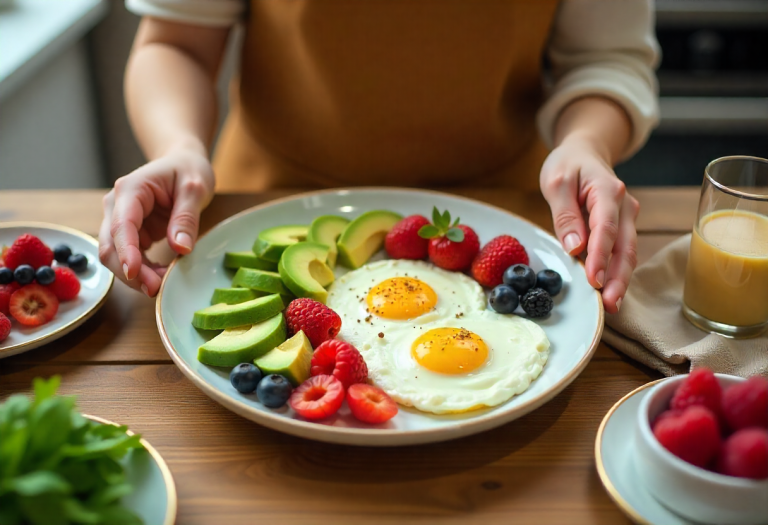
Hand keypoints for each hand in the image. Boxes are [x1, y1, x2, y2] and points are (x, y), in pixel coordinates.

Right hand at [99, 144, 214, 296]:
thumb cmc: (188, 170)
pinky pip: (130, 258)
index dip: (126, 251)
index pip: (122, 225)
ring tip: (164, 284)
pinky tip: (162, 277)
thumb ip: (186, 218)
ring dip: (135, 276)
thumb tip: (180, 247)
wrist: (182, 163)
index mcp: (130, 190)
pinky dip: (143, 272)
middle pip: (110, 246)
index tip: (135, 273)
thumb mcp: (195, 188)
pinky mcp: (130, 234)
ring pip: (115, 256)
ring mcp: (120, 221)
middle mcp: (117, 206)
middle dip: (129, 271)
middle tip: (156, 289)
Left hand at [539, 134, 639, 313]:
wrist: (585, 152)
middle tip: (609, 304)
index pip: (606, 227)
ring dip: (621, 279)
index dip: (600, 256)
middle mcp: (624, 206)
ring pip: (627, 253)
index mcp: (608, 190)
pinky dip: (617, 272)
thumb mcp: (556, 182)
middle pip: (625, 246)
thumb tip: (574, 247)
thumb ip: (565, 215)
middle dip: (619, 277)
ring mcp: (626, 218)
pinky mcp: (622, 228)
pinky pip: (621, 252)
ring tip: (612, 305)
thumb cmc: (568, 164)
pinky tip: (610, 292)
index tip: (593, 279)